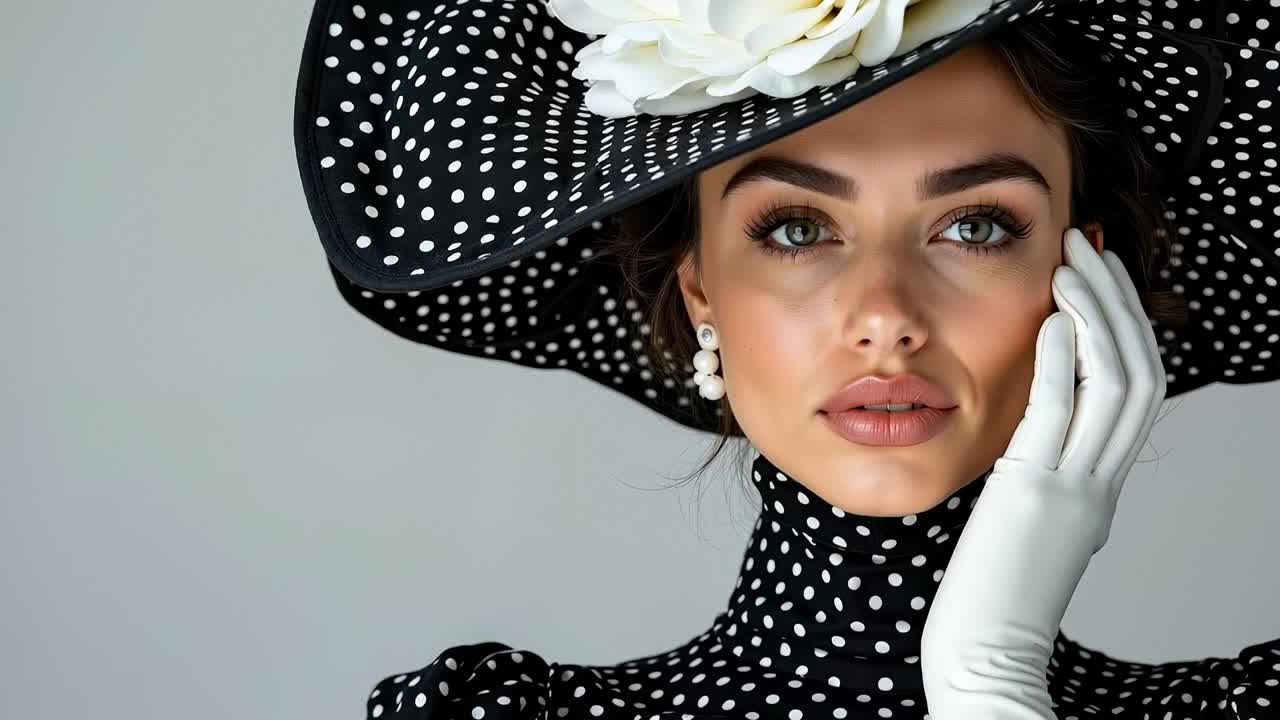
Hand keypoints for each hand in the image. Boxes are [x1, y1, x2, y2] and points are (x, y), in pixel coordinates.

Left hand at [919, 227, 1166, 718]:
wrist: (986, 656)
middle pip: (1140, 377)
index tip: (1101, 281)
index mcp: (1099, 491)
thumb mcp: (1028, 528)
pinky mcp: (1034, 497)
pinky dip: (1058, 364)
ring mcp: (1074, 491)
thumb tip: (1033, 441)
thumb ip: (1040, 481)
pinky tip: (1046, 323)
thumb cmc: (990, 598)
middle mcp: (1100, 486)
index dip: (1127, 332)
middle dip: (1119, 308)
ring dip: (1095, 319)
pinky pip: (1057, 417)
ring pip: (1114, 387)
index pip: (1135, 396)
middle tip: (1091, 251)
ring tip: (1071, 267)